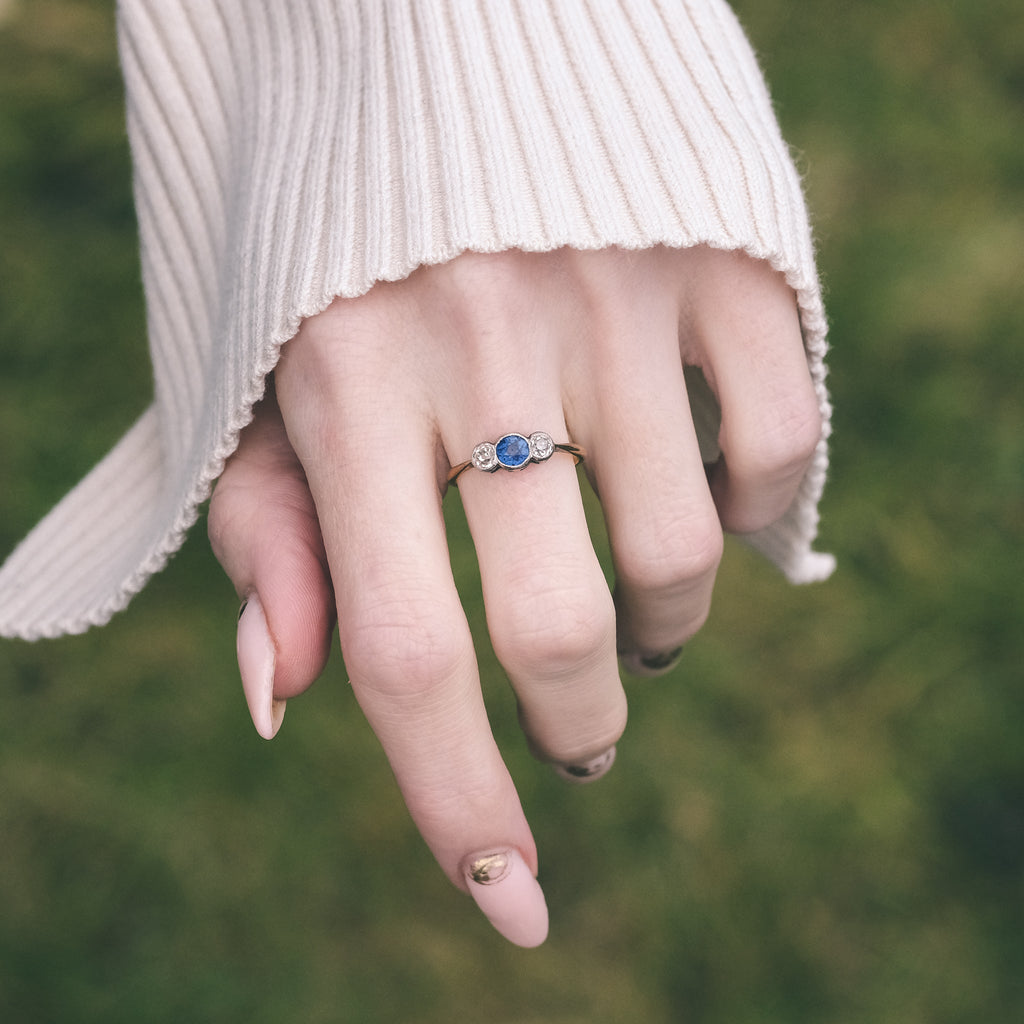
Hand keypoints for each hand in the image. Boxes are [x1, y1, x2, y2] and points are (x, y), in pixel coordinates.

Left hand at [208, 245, 820, 945]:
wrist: (437, 35)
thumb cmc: (340, 240)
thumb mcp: (264, 376)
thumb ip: (272, 534)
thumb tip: (283, 703)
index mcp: (344, 380)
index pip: (404, 652)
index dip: (454, 801)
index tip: (511, 905)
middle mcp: (486, 341)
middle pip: (559, 628)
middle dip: (573, 727)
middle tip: (578, 734)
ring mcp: (616, 291)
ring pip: (682, 556)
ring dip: (661, 633)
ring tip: (636, 626)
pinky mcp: (718, 252)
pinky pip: (779, 445)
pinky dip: (760, 518)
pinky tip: (719, 521)